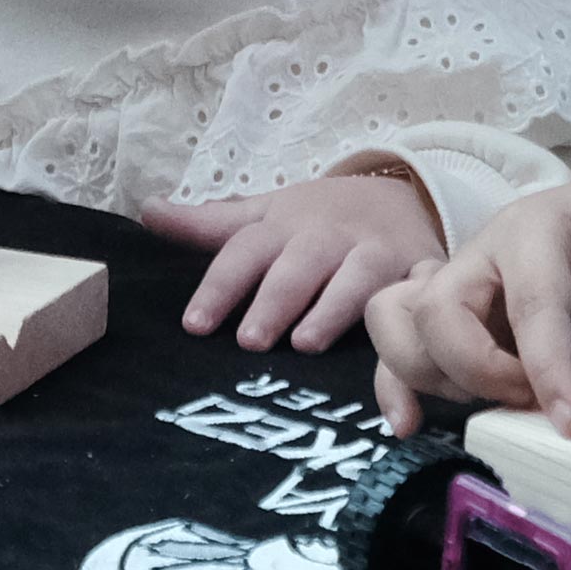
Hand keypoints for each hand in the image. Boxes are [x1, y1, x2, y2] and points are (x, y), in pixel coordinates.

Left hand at [156, 167, 445, 354]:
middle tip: (250, 340)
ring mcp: (379, 254)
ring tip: (305, 343)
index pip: (245, 251)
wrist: (404, 195)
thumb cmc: (322, 219)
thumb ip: (212, 223)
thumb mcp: (268, 214)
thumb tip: (148, 211)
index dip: (221, 286)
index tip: (195, 324)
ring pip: (359, 278)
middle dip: (275, 300)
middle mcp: (331, 238)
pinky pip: (422, 297)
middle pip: (300, 265)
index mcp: (287, 226)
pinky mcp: (422, 272)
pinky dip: (416, 331)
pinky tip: (400, 374)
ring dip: (334, 309)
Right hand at [363, 179, 570, 434]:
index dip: (549, 367)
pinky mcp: (436, 311)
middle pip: (439, 310)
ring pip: (396, 322)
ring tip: (491, 399)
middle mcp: (480, 251)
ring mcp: (449, 278)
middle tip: (531, 401)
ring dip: (439, 377)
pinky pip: (393, 345)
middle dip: (481, 372)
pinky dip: (396, 387)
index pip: (531, 301)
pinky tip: (411, 422)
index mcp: (537, 228)